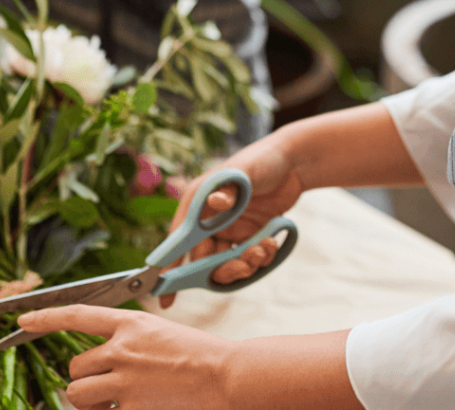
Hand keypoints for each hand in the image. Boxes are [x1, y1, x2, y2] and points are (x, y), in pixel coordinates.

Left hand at [17, 305, 232, 409]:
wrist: (223, 374)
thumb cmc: (196, 353)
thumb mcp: (158, 332)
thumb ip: (127, 339)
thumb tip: (104, 357)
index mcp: (130, 322)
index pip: (79, 314)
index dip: (46, 317)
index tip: (23, 319)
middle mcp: (123, 347)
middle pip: (76, 365)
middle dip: (86, 378)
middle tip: (109, 384)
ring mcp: (126, 380)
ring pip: (78, 393)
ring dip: (90, 401)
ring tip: (113, 401)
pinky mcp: (132, 408)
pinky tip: (129, 408)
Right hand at [159, 137, 302, 309]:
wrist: (291, 163)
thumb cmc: (260, 160)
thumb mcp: (243, 172)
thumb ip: (228, 189)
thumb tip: (215, 202)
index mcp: (197, 202)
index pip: (179, 239)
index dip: (170, 266)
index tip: (164, 294)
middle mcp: (208, 219)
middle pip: (204, 259)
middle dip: (222, 269)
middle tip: (244, 266)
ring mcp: (228, 229)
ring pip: (226, 263)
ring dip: (244, 265)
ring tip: (263, 249)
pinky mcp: (247, 236)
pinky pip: (246, 259)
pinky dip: (259, 259)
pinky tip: (271, 243)